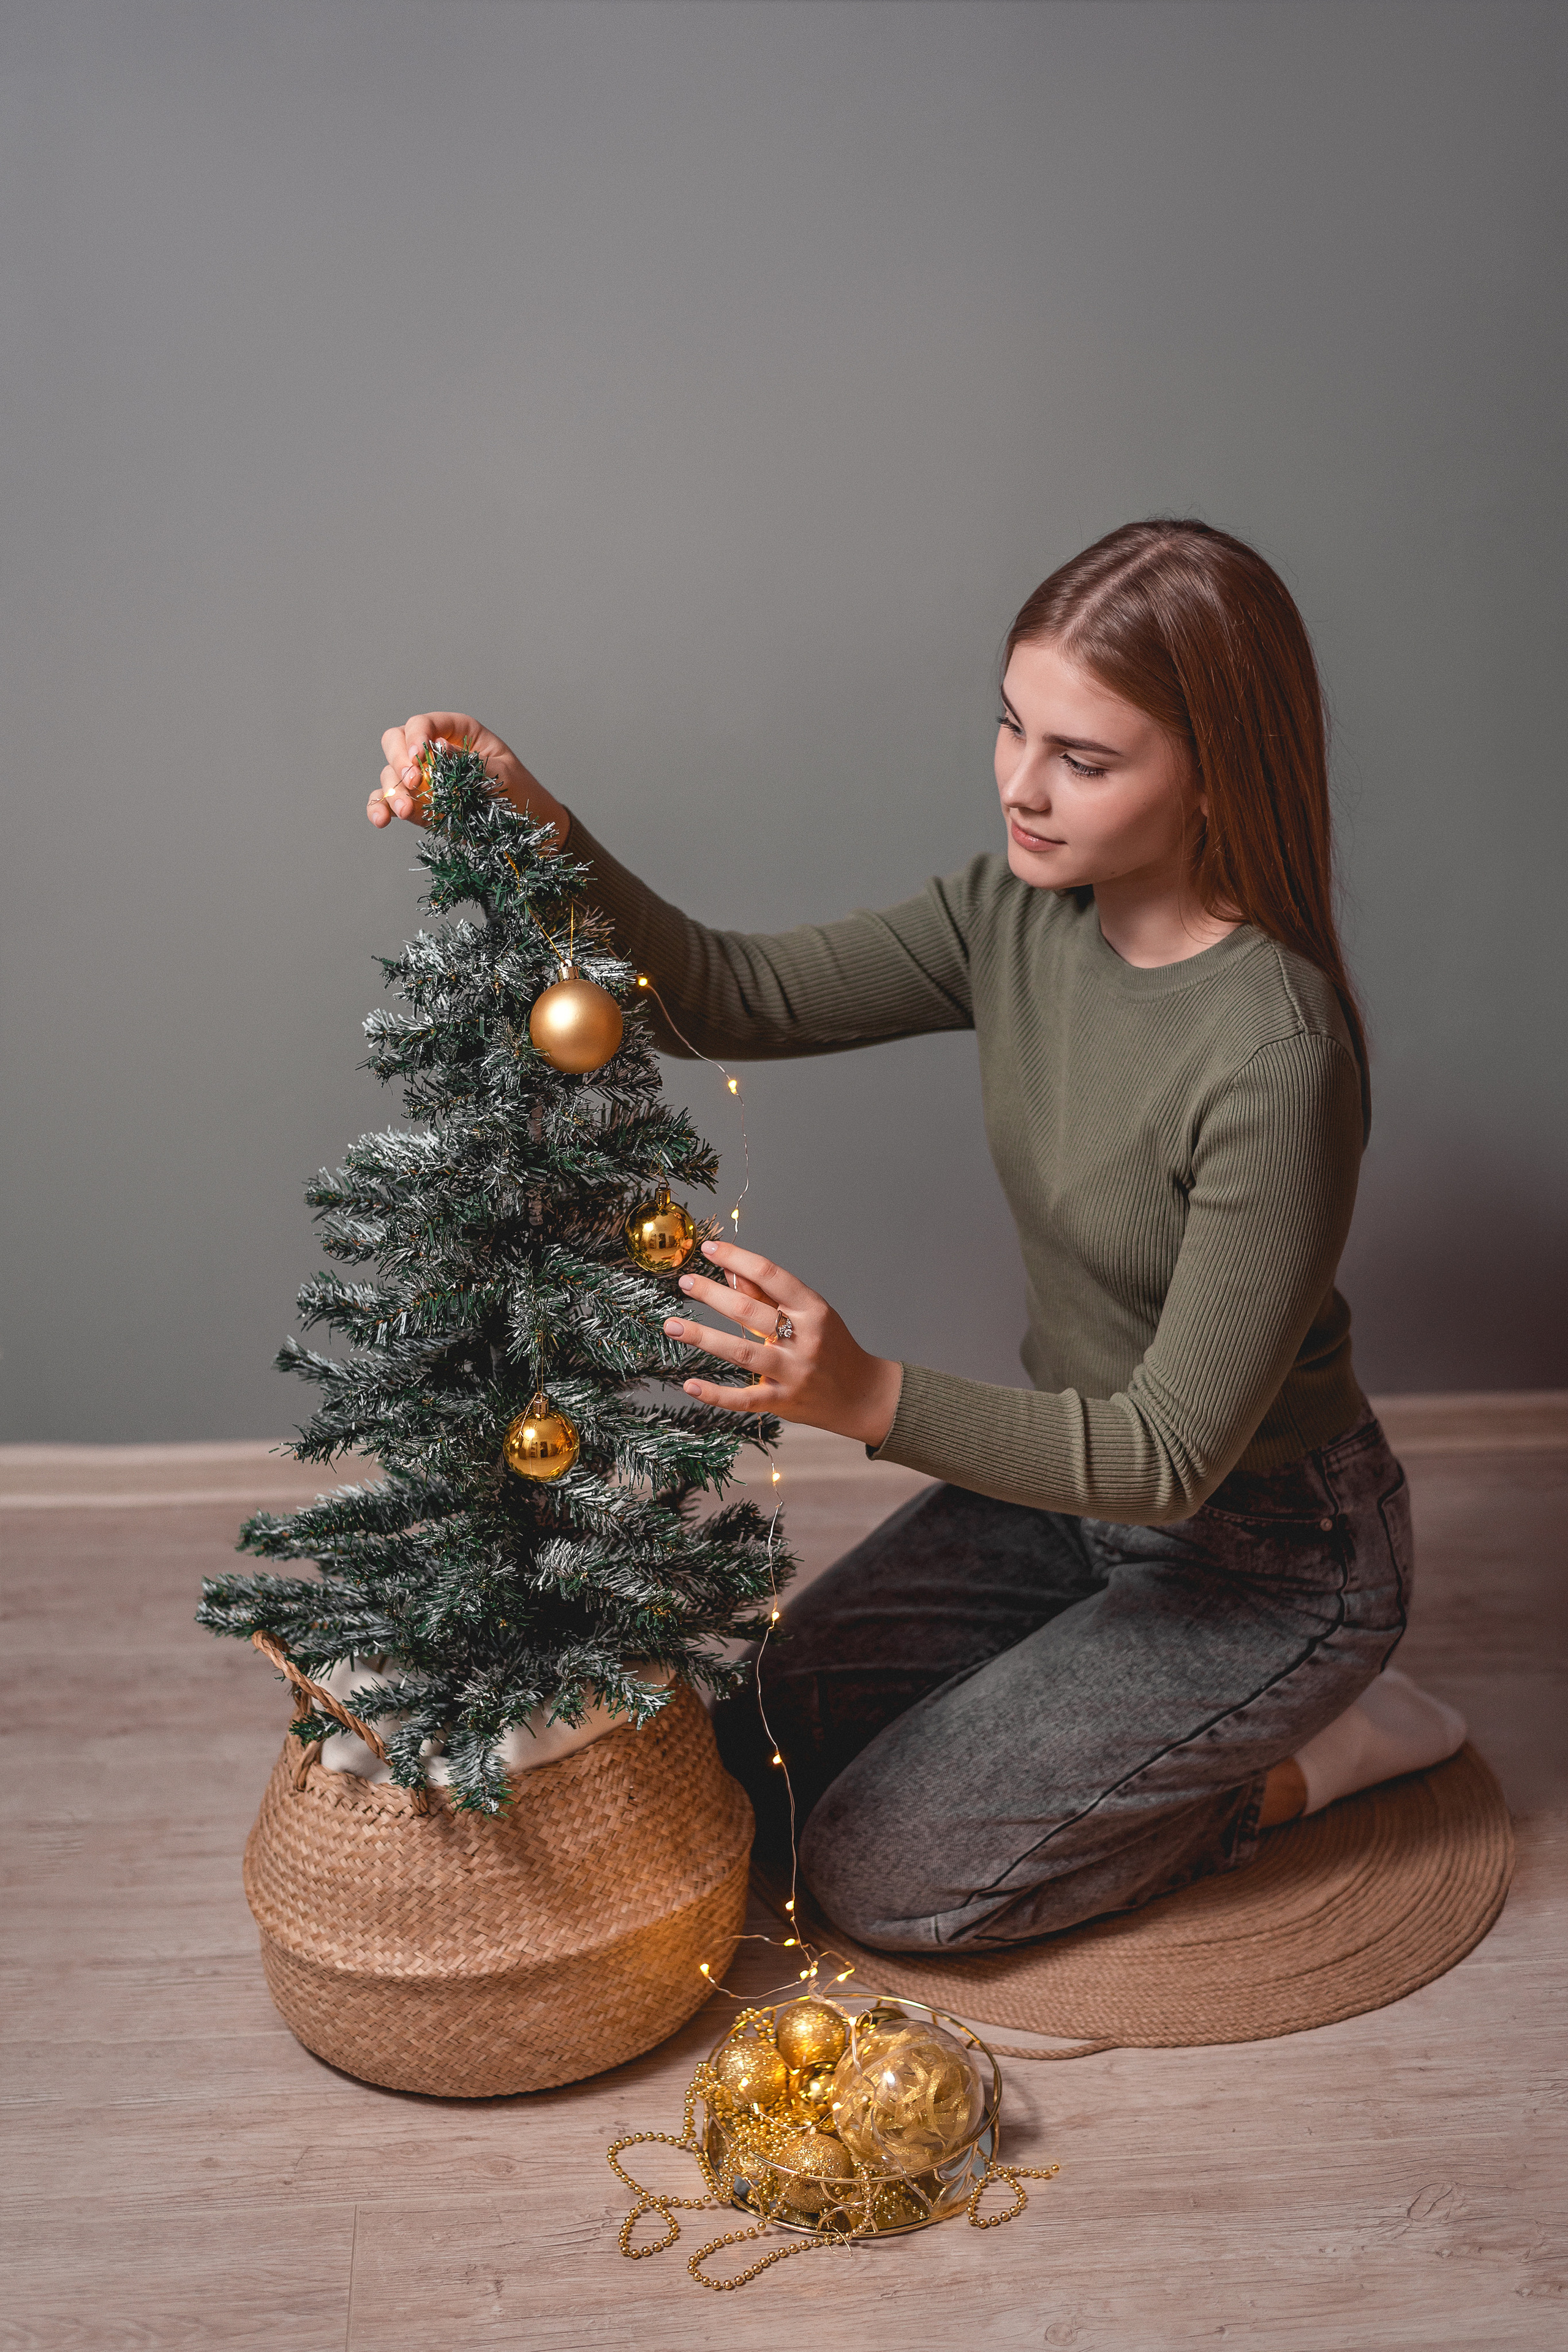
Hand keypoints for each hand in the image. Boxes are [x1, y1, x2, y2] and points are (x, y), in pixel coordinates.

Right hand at [369, 712, 569, 844]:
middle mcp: (433, 751)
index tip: (418, 759)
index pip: (423, 724)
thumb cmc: (520, 792)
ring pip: (390, 773)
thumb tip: (436, 748)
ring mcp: (422, 778)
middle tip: (412, 782)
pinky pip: (388, 800)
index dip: (416, 738)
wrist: (526, 826)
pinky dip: (381, 808)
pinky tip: (381, 819)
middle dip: (398, 761)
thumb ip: (468, 763)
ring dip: (392, 791)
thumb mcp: (501, 774)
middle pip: (396, 742)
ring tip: (405, 812)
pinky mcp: (417, 804)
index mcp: (457, 731)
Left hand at [663, 1239, 902, 1448]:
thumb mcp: (809, 1314)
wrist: (862, 1395)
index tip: (709, 1249)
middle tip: (685, 1282)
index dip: (737, 1259)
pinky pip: (744, 1400)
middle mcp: (805, 1339)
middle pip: (751, 1312)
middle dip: (713, 1295)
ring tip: (671, 1325)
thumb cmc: (831, 1347)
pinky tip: (689, 1384)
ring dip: (703, 1337)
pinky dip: (715, 1394)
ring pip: (742, 1353)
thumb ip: (769, 1295)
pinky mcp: (784, 1402)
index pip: (771, 1276)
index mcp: (814, 1310)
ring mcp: (794, 1373)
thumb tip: (730, 1270)